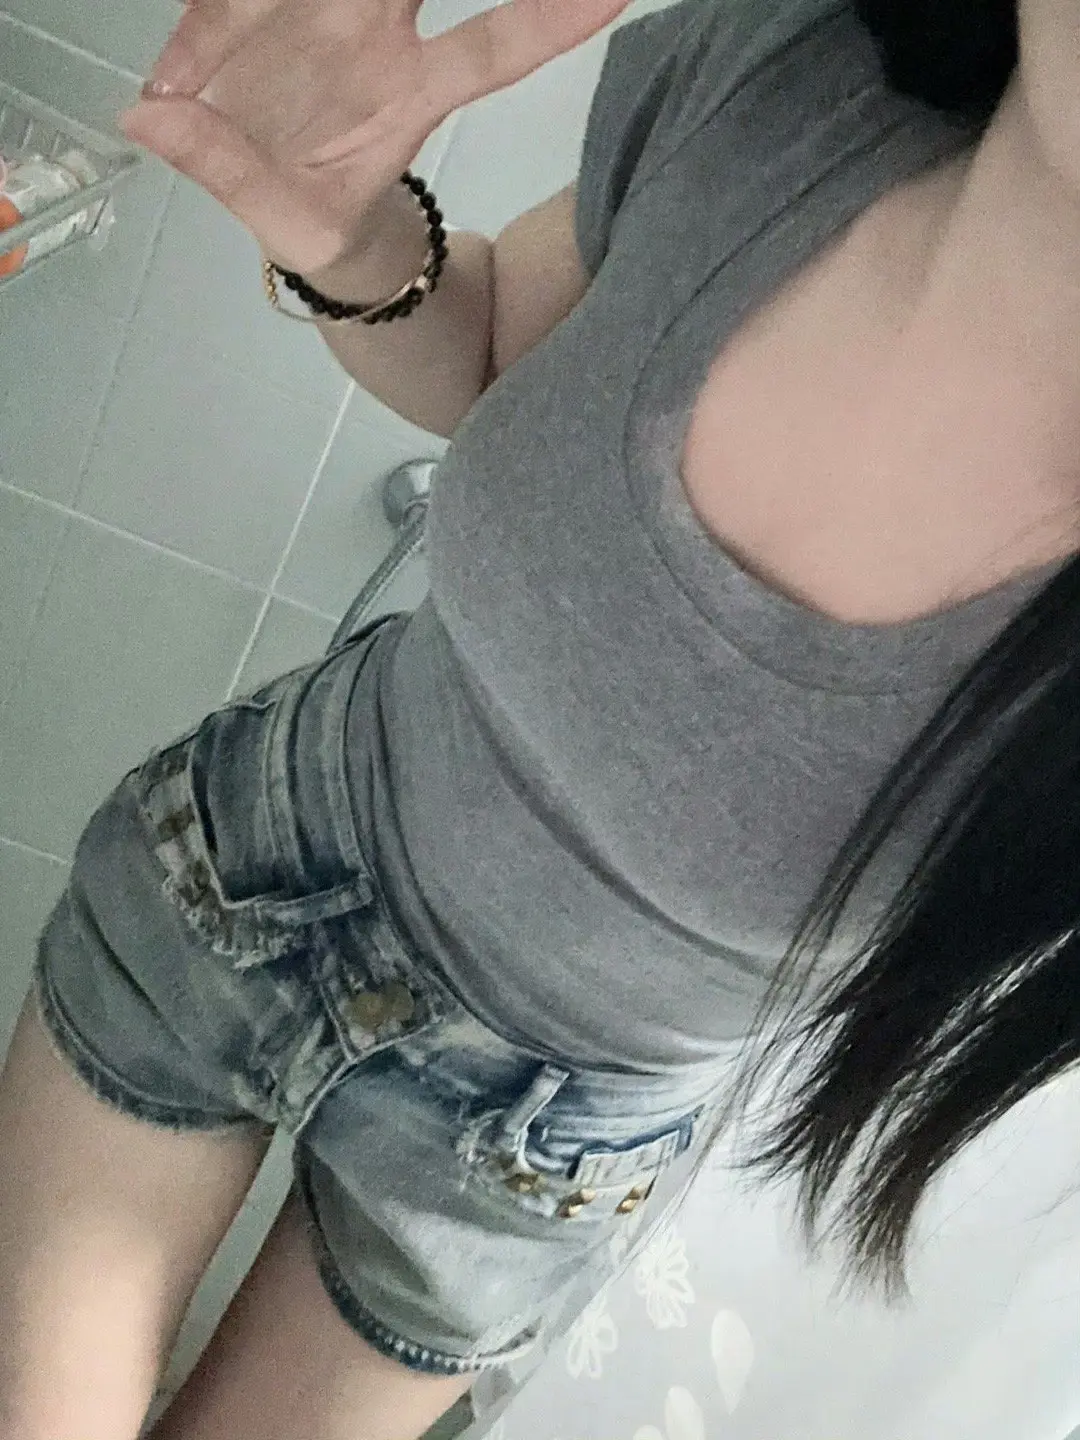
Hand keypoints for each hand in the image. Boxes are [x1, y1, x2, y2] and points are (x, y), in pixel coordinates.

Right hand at [118, 0, 631, 273]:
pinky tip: (191, 54)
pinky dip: (218, 6)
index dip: (550, 18)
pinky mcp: (275, 0)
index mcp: (414, 94)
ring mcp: (335, 10)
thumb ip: (234, 176)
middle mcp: (383, 35)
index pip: (494, 48)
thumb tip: (151, 118)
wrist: (298, 213)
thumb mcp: (293, 226)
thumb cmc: (325, 224)